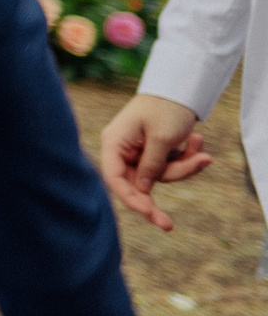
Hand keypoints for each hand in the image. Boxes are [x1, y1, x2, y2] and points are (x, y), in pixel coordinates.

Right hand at [98, 93, 209, 230]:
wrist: (179, 89)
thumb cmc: (165, 109)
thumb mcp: (162, 138)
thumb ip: (152, 166)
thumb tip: (144, 191)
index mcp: (115, 143)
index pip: (115, 178)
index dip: (129, 199)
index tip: (148, 214)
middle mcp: (122, 150)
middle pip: (140, 183)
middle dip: (163, 188)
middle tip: (169, 226)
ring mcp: (138, 152)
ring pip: (161, 175)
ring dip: (185, 164)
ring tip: (201, 144)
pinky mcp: (155, 152)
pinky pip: (170, 166)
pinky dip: (187, 157)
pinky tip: (197, 140)